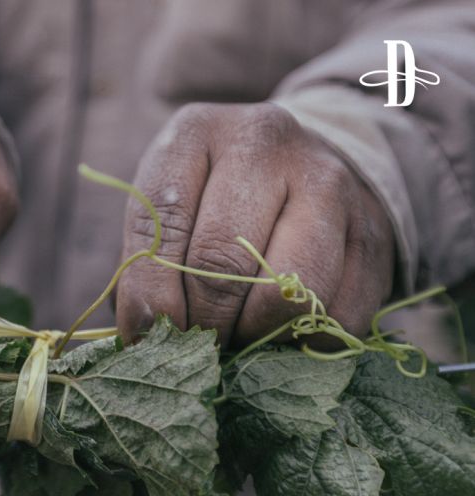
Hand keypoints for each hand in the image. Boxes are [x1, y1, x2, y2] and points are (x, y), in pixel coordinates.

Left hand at [116, 103, 394, 347]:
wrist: (305, 163)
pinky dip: (304, 344)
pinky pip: (338, 315)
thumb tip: (142, 339)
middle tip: (196, 343)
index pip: (163, 223)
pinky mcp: (372, 230)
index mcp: (197, 132)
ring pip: (288, 292)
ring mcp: (329, 182)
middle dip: (203, 322)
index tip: (148, 334)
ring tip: (237, 337)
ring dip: (254, 336)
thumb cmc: (213, 194)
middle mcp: (265, 142)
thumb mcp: (168, 205)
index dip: (152, 294)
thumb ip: (147, 261)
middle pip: (223, 262)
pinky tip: (282, 333)